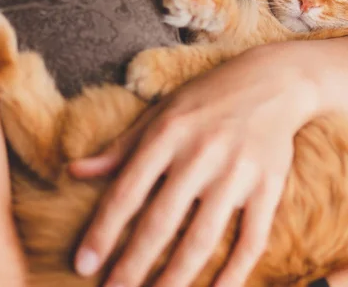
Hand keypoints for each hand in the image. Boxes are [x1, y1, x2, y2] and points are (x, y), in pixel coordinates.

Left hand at [69, 47, 316, 286]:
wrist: (273, 80)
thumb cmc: (208, 97)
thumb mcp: (161, 112)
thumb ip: (120, 147)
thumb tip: (74, 171)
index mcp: (168, 133)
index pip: (127, 191)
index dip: (103, 232)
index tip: (84, 265)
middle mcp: (201, 153)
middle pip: (161, 221)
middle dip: (133, 265)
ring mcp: (238, 171)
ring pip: (203, 237)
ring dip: (176, 277)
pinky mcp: (269, 185)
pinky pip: (252, 239)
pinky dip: (234, 272)